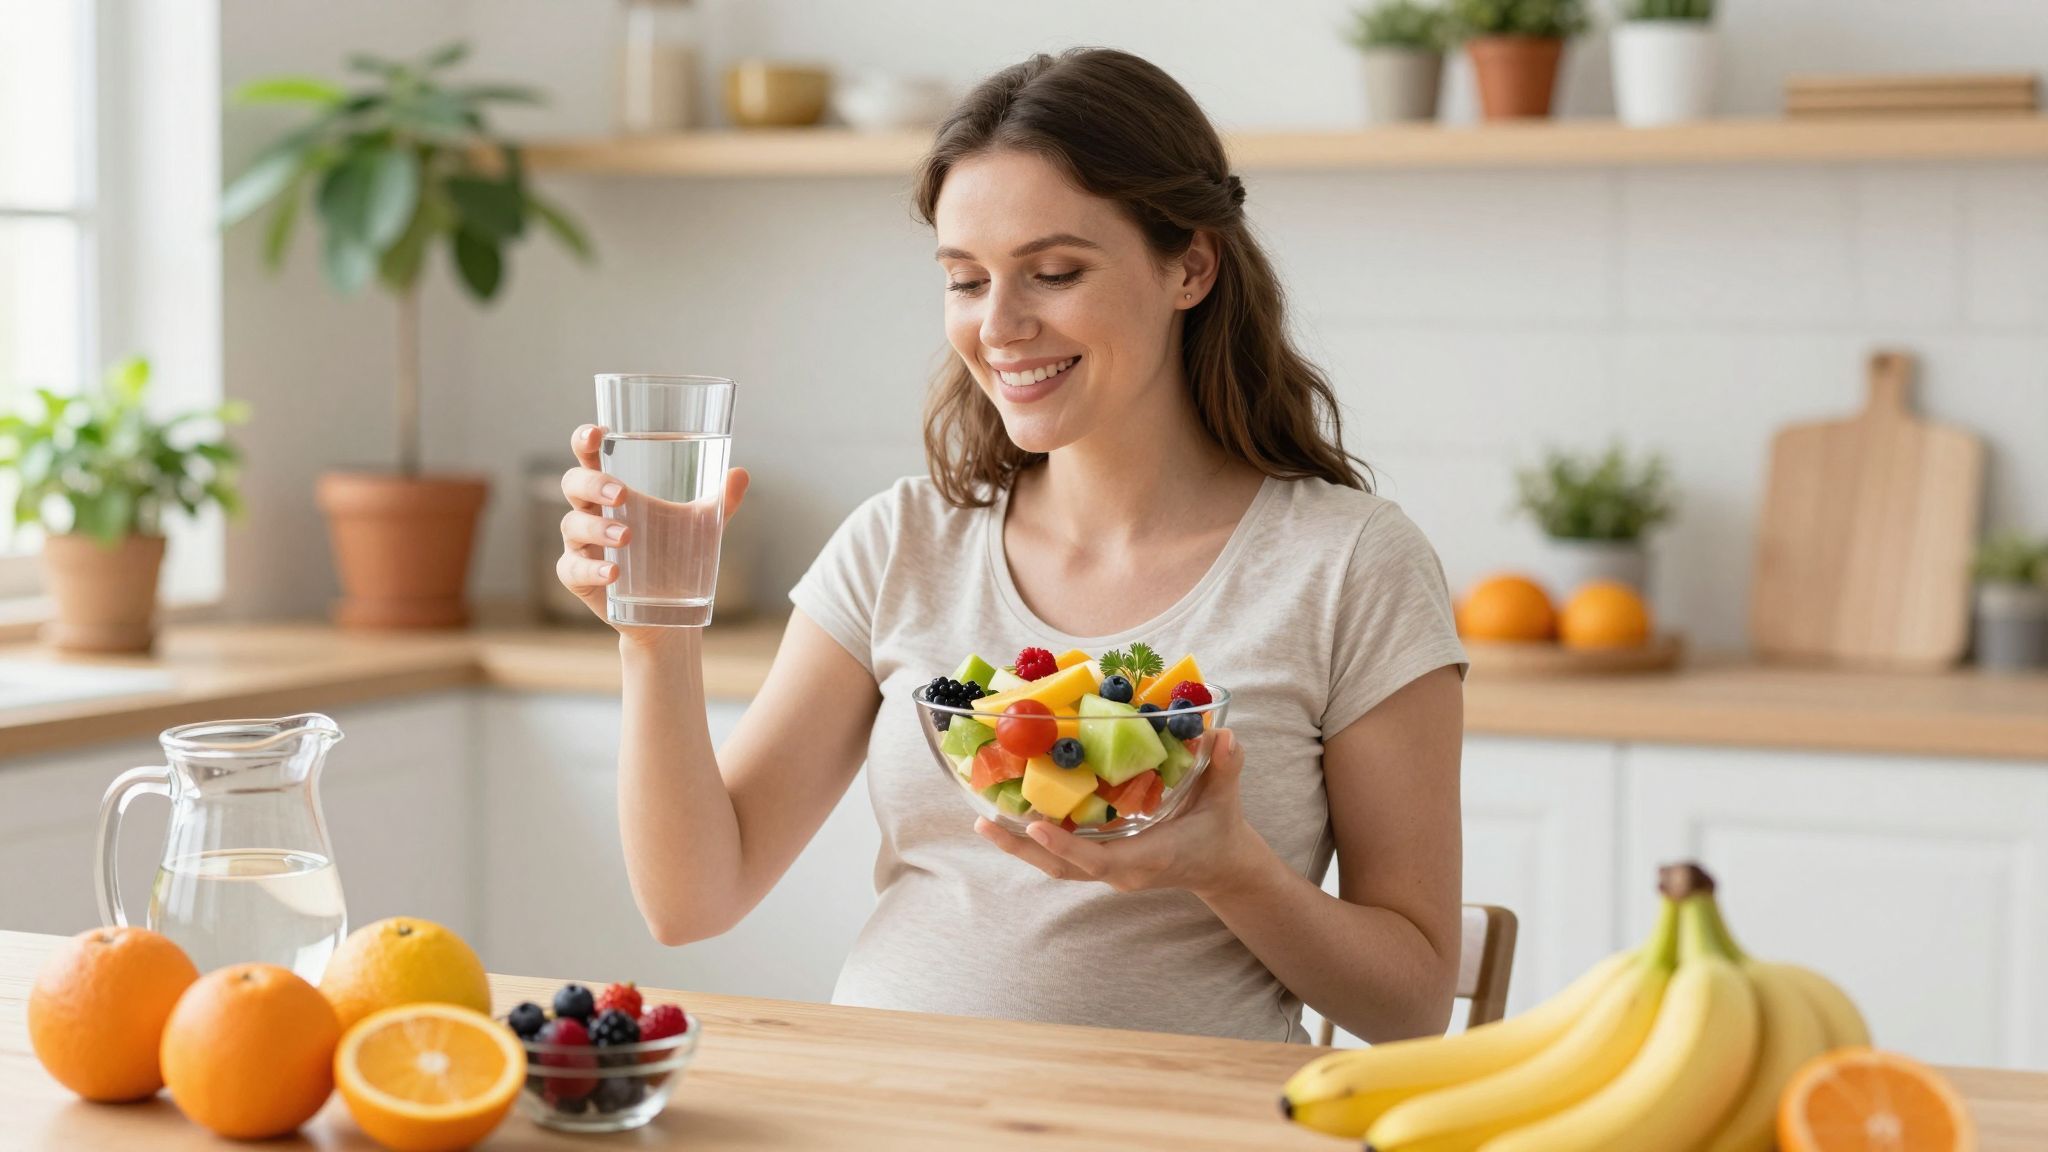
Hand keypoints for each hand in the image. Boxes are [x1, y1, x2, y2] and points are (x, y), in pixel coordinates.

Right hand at [557, 423, 749, 639]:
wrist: (668, 614)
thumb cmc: (676, 557)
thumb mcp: (702, 527)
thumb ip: (721, 501)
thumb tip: (741, 473)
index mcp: (613, 490)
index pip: (590, 457)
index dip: (585, 441)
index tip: (596, 433)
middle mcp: (591, 512)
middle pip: (573, 484)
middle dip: (593, 484)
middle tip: (622, 494)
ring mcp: (581, 545)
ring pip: (573, 525)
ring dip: (597, 527)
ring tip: (627, 536)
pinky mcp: (577, 578)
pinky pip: (572, 569)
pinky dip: (590, 570)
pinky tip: (612, 573)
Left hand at [974, 728, 1266, 899]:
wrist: (1221, 866)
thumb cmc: (1221, 830)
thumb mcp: (1226, 799)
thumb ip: (1227, 768)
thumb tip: (1226, 737)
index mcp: (1148, 858)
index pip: (1100, 860)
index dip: (1067, 847)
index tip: (1035, 829)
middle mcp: (1121, 870)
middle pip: (1062, 867)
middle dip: (1022, 849)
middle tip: (983, 823)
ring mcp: (1109, 868)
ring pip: (1056, 864)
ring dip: (1020, 846)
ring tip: (983, 822)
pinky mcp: (1103, 860)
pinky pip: (1063, 855)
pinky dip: (1036, 840)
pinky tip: (1009, 817)